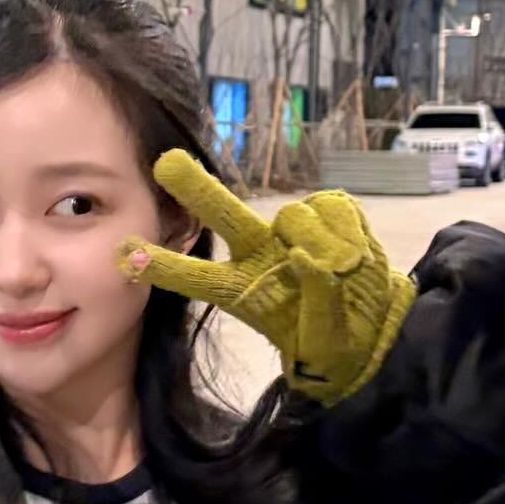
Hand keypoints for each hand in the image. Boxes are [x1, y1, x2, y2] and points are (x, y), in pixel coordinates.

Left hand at [116, 150, 415, 404]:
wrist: (377, 327)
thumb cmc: (336, 340)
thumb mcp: (324, 339)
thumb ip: (318, 298)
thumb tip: (307, 256)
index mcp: (246, 290)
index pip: (199, 276)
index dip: (164, 266)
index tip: (127, 254)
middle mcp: (262, 253)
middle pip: (227, 217)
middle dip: (198, 190)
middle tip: (165, 163)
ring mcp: (294, 232)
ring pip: (295, 217)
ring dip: (321, 241)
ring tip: (343, 271)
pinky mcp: (330, 213)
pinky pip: (335, 210)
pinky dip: (349, 232)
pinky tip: (355, 255)